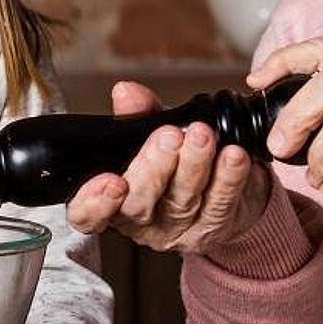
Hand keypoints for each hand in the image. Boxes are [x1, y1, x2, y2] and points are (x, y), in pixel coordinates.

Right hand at [63, 79, 271, 256]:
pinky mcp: (217, 228)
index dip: (94, 202)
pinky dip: (229, 177)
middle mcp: (143, 223)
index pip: (89, 215)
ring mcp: (181, 231)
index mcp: (114, 203)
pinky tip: (233, 155)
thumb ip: (137, 115)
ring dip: (194, 165)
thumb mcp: (152, 134)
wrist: (227, 184)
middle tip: (168, 136)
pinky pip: (222, 203)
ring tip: (201, 135)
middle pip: (139, 205)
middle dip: (154, 169)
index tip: (112, 181)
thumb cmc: (178, 160)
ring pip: (183, 202)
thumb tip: (126, 93)